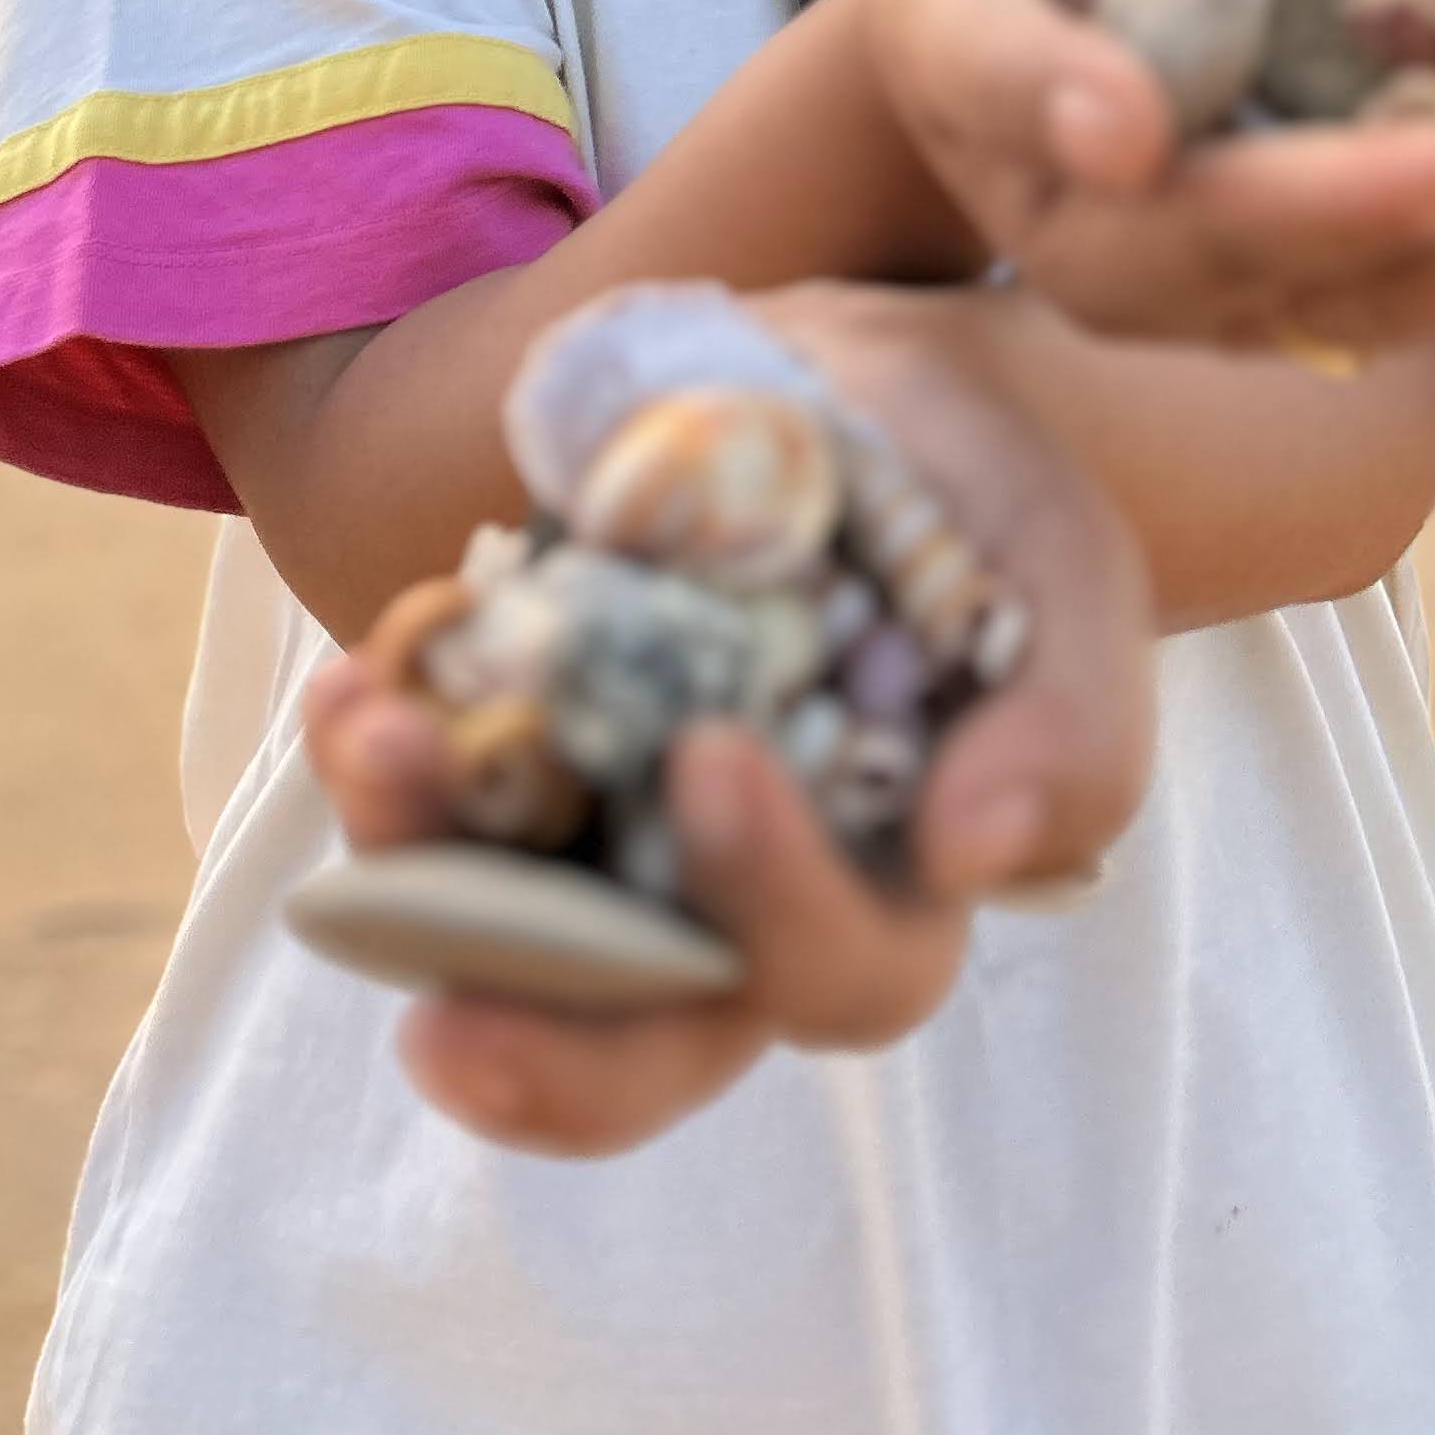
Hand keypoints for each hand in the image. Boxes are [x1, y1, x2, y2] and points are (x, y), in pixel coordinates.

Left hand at [299, 283, 1153, 1156]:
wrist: (870, 391)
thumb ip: (1070, 720)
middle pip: (636, 1043)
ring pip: (493, 931)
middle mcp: (733, 905)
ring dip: (408, 869)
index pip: (837, 974)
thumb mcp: (1067, 576)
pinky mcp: (519, 746)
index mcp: (886, 892)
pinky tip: (363, 684)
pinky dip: (387, 755)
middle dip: (535, 1037)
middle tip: (444, 1014)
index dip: (775, 909)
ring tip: (366, 740)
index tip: (716, 757)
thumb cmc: (992, 504)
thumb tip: (976, 854)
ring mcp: (609, 832)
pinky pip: (428, 802)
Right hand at [859, 0, 1434, 364]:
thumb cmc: (975, 11)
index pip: (1246, 241)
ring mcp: (1348, 192)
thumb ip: (1028, 75)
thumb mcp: (964, 17)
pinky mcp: (1402, 109)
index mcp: (1134, 249)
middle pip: (1414, 279)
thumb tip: (1119, 133)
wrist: (1012, 6)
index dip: (1345, 210)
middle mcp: (1260, 256)